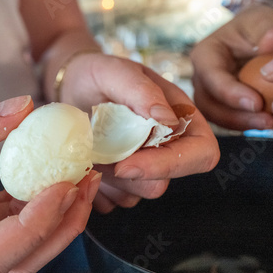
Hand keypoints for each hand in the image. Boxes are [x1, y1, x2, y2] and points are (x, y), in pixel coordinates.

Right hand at [0, 96, 99, 272]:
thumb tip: (25, 110)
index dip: (29, 231)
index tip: (60, 189)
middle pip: (15, 263)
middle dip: (59, 227)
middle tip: (87, 184)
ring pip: (22, 251)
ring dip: (58, 218)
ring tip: (83, 178)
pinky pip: (12, 226)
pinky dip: (39, 206)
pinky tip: (57, 179)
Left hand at [62, 54, 219, 212]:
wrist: (70, 91)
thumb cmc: (96, 77)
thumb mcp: (114, 71)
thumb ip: (141, 90)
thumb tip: (168, 119)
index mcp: (181, 119)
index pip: (201, 154)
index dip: (171, 165)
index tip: (126, 164)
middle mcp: (167, 149)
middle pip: (162, 183)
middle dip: (125, 175)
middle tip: (97, 156)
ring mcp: (144, 170)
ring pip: (135, 197)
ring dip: (107, 181)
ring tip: (90, 153)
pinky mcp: (122, 185)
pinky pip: (112, 201)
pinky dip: (95, 187)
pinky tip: (86, 164)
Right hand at [190, 5, 272, 129]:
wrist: (256, 38)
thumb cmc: (258, 28)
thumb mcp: (265, 21)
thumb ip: (269, 30)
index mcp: (204, 56)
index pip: (212, 78)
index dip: (232, 94)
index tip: (258, 103)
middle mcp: (200, 79)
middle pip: (209, 105)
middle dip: (237, 117)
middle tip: (268, 121)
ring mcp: (208, 95)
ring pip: (217, 118)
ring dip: (243, 125)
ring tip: (272, 123)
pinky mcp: (219, 108)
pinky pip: (229, 122)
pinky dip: (249, 125)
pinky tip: (272, 123)